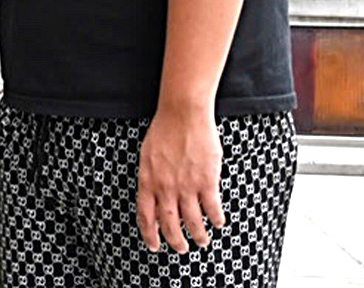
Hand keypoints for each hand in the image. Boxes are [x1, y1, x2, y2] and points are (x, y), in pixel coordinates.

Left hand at [135, 107, 225, 253]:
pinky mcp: (206, 181)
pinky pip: (212, 208)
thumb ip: (151, 178)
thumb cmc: (164, 131)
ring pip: (192, 221)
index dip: (150, 234)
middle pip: (170, 224)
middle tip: (182, 249)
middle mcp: (165, 188)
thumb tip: (154, 197)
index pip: (146, 216)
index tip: (154, 245)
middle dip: (176, 241)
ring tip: (202, 241)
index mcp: (148, 181)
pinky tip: (218, 223)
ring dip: (198, 235)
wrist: (183, 114)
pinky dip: (216, 219)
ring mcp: (186, 186)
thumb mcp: (147, 156)